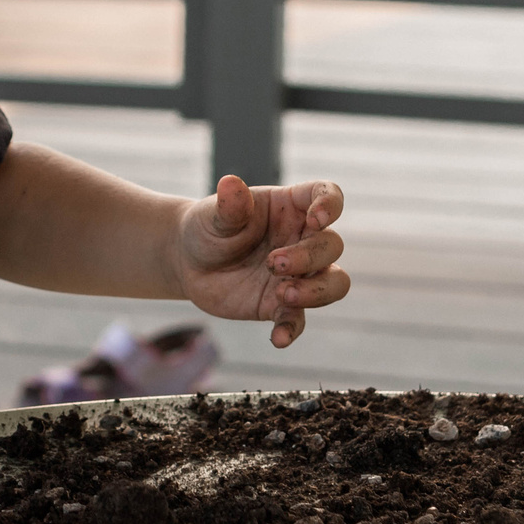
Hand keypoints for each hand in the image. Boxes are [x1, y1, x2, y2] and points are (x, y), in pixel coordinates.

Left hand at [172, 176, 347, 347]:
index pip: (327, 195)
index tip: (317, 219)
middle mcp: (302, 239)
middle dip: (309, 256)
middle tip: (273, 263)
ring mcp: (297, 274)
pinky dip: (292, 330)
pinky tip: (279, 338)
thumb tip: (231, 184)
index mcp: (291, 207)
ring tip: (282, 295)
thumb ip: (228, 206)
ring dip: (316, 291)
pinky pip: (299, 320)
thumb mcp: (213, 214)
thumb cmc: (208, 228)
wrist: (190, 262)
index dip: (330, 205)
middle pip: (332, 245)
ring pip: (334, 283)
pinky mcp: (282, 305)